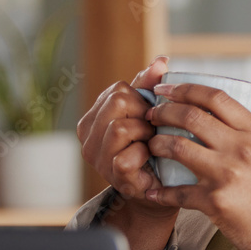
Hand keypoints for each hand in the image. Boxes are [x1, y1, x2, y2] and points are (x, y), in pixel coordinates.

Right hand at [76, 56, 177, 223]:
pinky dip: (144, 155)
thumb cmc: (155, 149)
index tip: (151, 114)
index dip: (142, 98)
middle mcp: (88, 138)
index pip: (118, 89)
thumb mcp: (149, 114)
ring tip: (153, 144)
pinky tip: (151, 160)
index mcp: (93, 119)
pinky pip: (127, 155)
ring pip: (120, 127)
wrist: (162, 190)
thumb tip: (161, 59)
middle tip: (154, 129)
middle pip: (117, 102)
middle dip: (144, 112)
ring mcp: (98, 159)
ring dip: (146, 134)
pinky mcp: (113, 177)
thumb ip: (149, 87)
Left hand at [145, 82, 250, 249]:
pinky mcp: (212, 200)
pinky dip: (161, 192)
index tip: (168, 88)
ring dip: (157, 143)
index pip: (217, 98)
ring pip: (177, 147)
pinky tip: (152, 190)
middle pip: (191, 117)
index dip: (187, 89)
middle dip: (164, 111)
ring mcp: (225, 174)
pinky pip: (177, 192)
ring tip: (151, 144)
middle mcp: (240, 149)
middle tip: (152, 114)